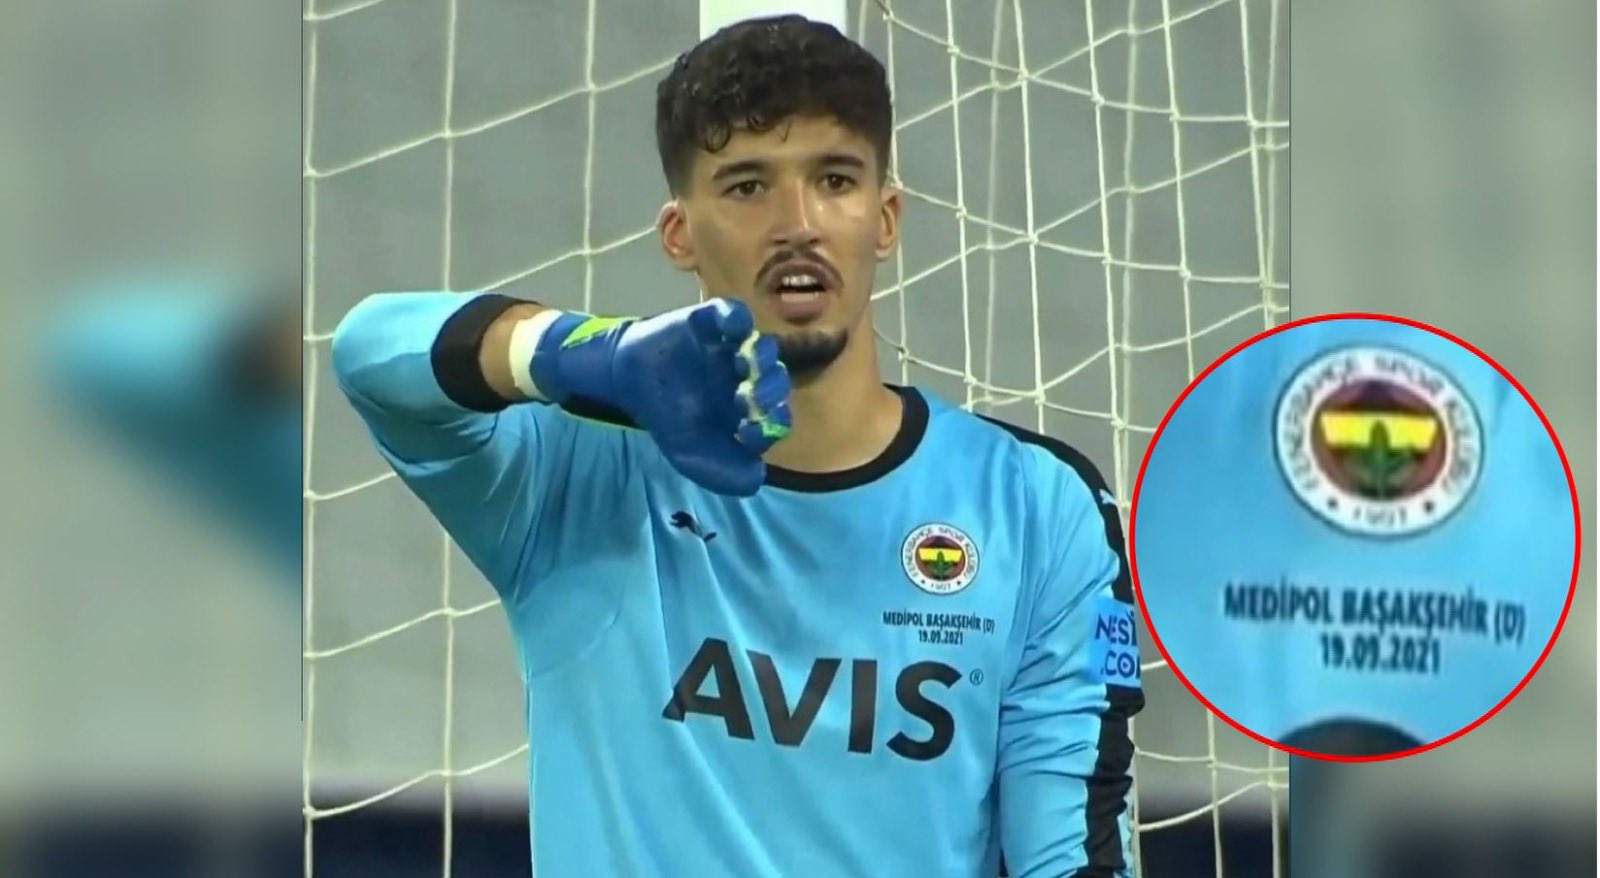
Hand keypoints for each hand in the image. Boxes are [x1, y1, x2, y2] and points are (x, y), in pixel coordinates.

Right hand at [614, 298, 790, 495]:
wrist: (629, 383)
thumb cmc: (667, 420)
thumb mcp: (693, 457)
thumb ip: (725, 474)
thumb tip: (758, 478)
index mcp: (750, 410)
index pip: (777, 415)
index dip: (772, 423)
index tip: (751, 431)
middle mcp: (749, 378)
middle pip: (776, 380)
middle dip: (769, 390)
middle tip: (750, 399)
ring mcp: (733, 349)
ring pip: (763, 347)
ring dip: (760, 357)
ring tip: (744, 365)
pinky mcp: (712, 322)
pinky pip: (733, 313)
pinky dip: (736, 318)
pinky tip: (731, 329)